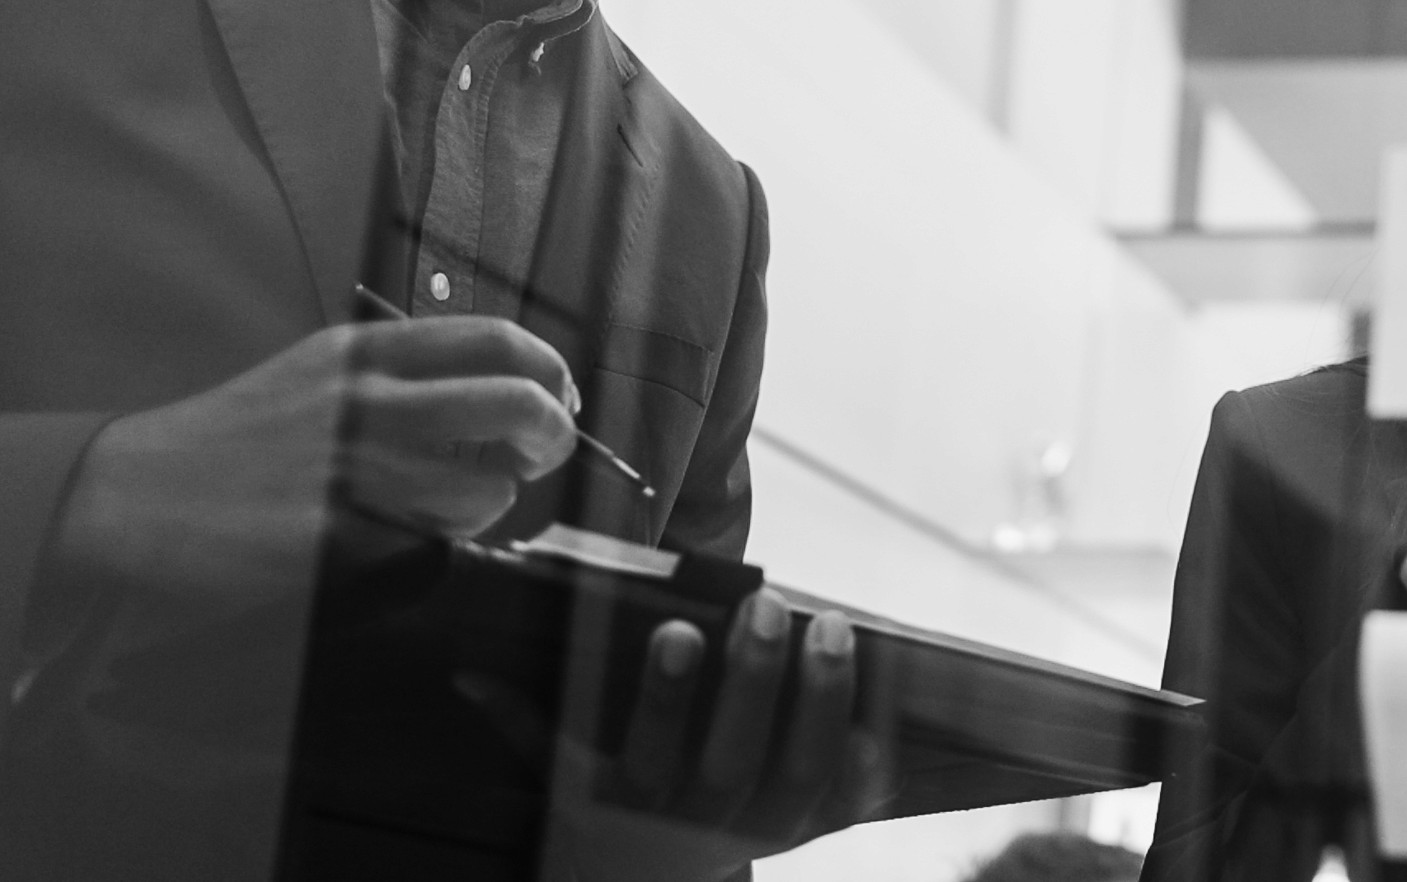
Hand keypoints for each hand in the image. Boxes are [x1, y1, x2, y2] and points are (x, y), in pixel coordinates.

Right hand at [50, 317, 579, 610]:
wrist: (132, 491)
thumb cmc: (233, 437)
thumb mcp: (316, 373)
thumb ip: (401, 375)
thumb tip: (499, 391)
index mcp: (364, 354)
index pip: (497, 340)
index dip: (550, 370)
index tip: (560, 396)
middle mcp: (367, 401)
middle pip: (515, 403)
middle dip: (553, 434)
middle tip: (544, 454)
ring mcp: (353, 468)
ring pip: (485, 487)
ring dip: (490, 505)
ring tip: (455, 507)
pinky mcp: (335, 533)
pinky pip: (430, 543)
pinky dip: (437, 545)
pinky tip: (405, 537)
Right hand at [523, 591, 894, 880]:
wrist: (661, 874)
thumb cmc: (613, 795)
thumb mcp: (562, 769)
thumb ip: (523, 721)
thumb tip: (467, 674)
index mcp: (637, 806)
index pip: (649, 752)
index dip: (665, 695)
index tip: (677, 629)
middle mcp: (706, 825)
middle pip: (737, 759)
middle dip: (754, 679)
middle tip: (767, 605)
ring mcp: (773, 829)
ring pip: (806, 770)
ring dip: (823, 696)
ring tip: (831, 624)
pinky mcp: (823, 824)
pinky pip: (860, 791)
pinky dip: (875, 745)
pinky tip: (885, 688)